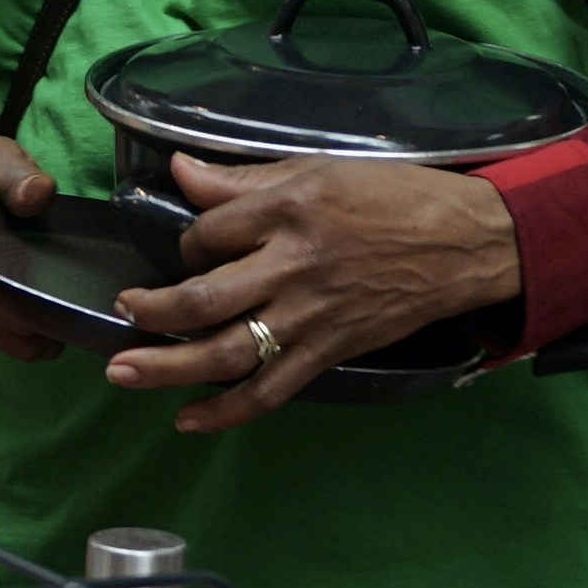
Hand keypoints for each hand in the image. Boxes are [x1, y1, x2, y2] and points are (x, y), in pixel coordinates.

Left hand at [107, 154, 524, 433]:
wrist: (465, 243)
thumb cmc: (395, 197)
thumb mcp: (317, 169)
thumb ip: (243, 179)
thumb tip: (178, 170)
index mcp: (287, 210)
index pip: (208, 232)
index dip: (190, 241)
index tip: (194, 246)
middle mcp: (291, 266)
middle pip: (201, 298)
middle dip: (150, 310)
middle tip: (122, 311)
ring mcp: (309, 316)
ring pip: (223, 351)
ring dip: (165, 366)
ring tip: (122, 371)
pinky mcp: (328, 352)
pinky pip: (268, 390)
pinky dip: (225, 411)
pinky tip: (187, 419)